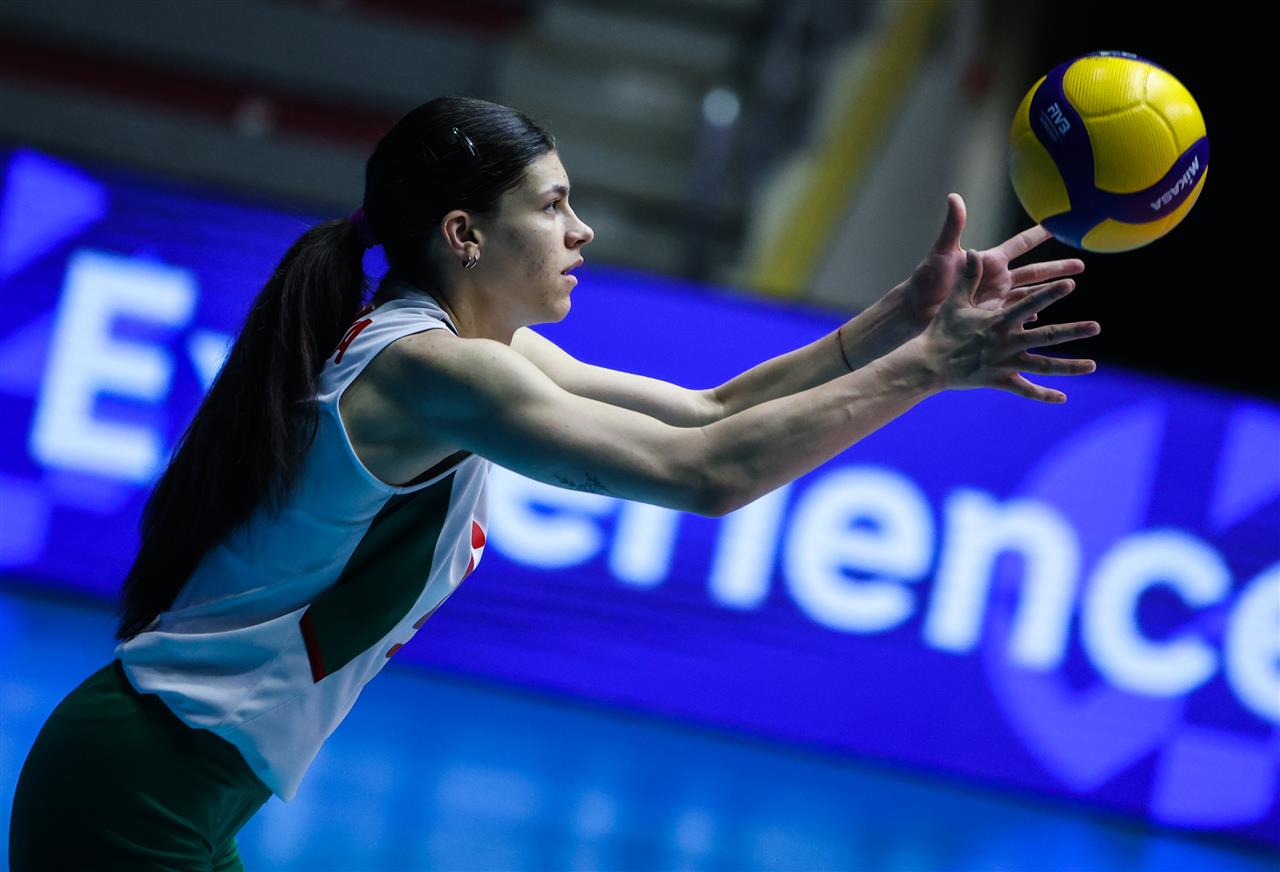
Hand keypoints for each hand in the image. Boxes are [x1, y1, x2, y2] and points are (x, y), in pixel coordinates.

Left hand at [902, 194, 1086, 327]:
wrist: (916, 311)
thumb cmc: (927, 281)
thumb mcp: (942, 253)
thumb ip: (952, 226)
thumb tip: (955, 196)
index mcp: (989, 262)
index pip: (1021, 244)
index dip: (1039, 233)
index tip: (1060, 222)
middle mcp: (997, 279)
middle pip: (1035, 271)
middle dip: (1058, 267)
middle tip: (1083, 264)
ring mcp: (996, 299)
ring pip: (1032, 295)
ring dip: (1052, 293)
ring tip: (1072, 289)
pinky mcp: (992, 318)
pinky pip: (1018, 317)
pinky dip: (1033, 316)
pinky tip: (1047, 320)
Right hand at [916, 246, 1100, 402]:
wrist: (928, 364)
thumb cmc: (940, 331)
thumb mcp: (955, 302)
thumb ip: (969, 278)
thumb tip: (973, 252)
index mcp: (998, 321)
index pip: (1029, 303)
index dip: (1050, 293)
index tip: (1070, 284)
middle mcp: (1007, 342)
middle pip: (1046, 336)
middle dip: (1073, 331)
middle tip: (1096, 327)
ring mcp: (1005, 363)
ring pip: (1043, 366)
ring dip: (1069, 366)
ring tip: (1092, 366)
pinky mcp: (1000, 381)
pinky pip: (1025, 390)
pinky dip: (1043, 395)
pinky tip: (1062, 398)